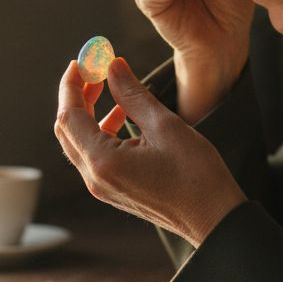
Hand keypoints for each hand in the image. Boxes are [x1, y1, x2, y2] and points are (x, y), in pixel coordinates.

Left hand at [54, 56, 245, 246]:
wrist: (214, 219)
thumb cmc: (196, 176)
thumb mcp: (165, 126)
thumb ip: (133, 94)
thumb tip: (113, 66)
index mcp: (104, 162)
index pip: (70, 116)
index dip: (72, 85)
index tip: (82, 62)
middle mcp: (96, 178)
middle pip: (68, 130)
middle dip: (77, 97)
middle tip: (93, 71)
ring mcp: (103, 188)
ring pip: (80, 142)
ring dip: (89, 112)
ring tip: (111, 88)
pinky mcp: (114, 190)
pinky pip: (95, 155)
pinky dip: (101, 131)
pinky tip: (122, 116)